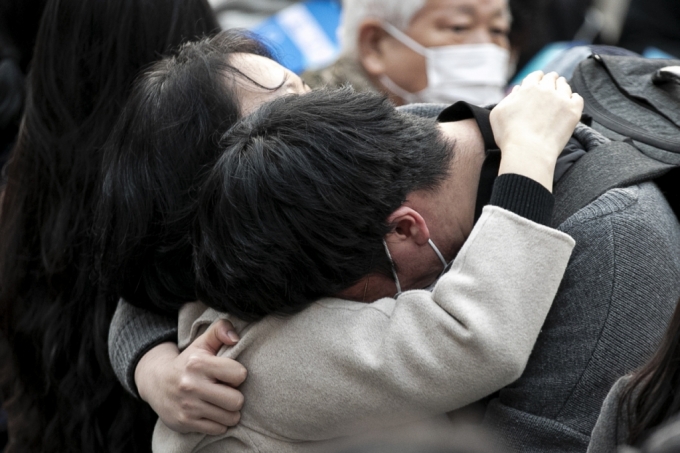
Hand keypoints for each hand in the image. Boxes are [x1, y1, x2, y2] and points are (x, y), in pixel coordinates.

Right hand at [135, 319, 246, 434]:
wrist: (156, 382)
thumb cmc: (187, 362)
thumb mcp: (202, 343)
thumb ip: (220, 330)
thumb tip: (235, 338)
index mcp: (198, 364)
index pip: (239, 374)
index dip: (237, 374)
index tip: (228, 374)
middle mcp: (191, 385)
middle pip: (237, 400)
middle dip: (236, 396)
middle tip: (227, 391)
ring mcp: (188, 406)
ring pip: (230, 417)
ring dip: (229, 412)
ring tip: (221, 403)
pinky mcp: (185, 423)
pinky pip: (218, 429)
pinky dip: (219, 423)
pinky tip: (212, 413)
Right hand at [490, 71, 583, 190]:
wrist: (528, 151)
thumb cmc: (509, 135)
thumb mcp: (498, 113)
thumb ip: (508, 98)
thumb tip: (519, 90)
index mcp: (528, 88)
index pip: (535, 76)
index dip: (537, 78)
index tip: (538, 82)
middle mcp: (546, 89)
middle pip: (552, 78)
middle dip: (551, 80)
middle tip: (552, 85)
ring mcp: (561, 99)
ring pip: (565, 86)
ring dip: (562, 87)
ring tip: (560, 93)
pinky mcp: (573, 111)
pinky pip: (577, 98)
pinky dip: (574, 99)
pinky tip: (570, 104)